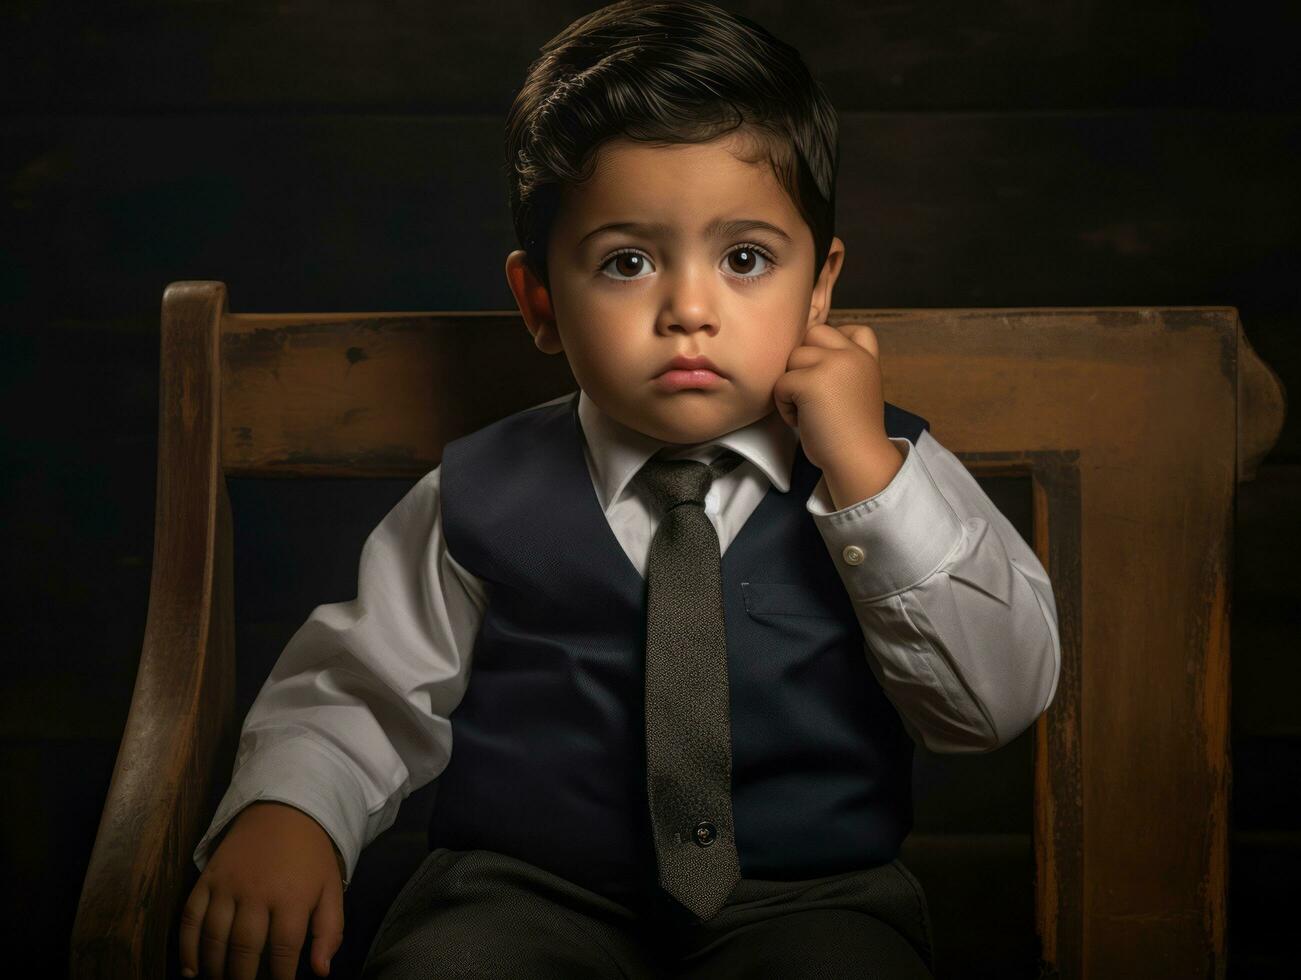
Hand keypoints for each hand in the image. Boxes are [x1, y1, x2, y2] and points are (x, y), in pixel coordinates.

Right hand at [179, 801, 344, 979]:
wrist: (284, 808)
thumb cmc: (311, 855)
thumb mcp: (331, 888)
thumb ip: (330, 930)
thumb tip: (320, 972)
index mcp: (293, 896)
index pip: (284, 949)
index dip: (280, 978)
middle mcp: (257, 892)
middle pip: (244, 948)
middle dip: (244, 979)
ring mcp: (228, 884)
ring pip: (215, 937)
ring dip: (215, 969)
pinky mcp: (208, 878)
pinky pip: (190, 917)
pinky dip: (187, 947)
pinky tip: (191, 971)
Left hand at [773, 322, 902, 502]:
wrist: (857, 459)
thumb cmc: (851, 434)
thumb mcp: (859, 389)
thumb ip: (844, 368)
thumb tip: (807, 354)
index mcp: (866, 358)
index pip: (854, 329)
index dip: (834, 345)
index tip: (830, 372)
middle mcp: (852, 355)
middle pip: (813, 334)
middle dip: (805, 361)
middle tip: (812, 393)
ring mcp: (832, 365)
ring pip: (792, 358)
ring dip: (791, 384)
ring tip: (808, 410)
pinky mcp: (811, 381)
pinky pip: (781, 383)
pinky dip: (785, 405)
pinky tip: (803, 420)